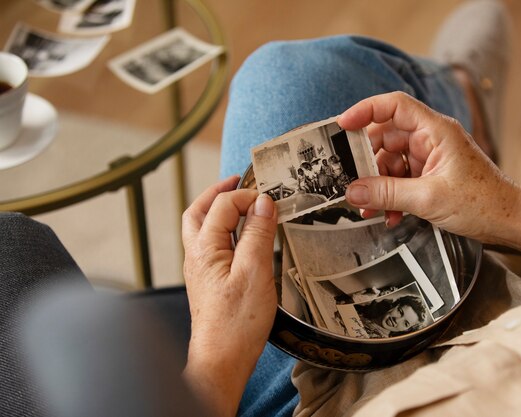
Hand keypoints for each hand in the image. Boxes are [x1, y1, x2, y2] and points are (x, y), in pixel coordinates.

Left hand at [181, 175, 277, 416]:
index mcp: (205, 248)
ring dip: (217, 210)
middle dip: (217, 192)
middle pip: (198, 212)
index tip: (270, 200)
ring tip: (238, 203)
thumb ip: (258, 234)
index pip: (223, 206)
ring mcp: (200, 270)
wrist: (221, 360)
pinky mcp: (208, 282)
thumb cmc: (237, 322)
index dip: (246, 196)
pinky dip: (222, 230)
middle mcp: (196, 256)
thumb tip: (264, 203)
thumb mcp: (256, 272)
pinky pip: (211, 245)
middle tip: (237, 180)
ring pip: (201, 229)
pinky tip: (239, 237)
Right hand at [338, 92, 520, 253]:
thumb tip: (353, 191)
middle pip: (385, 139)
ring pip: (390, 163)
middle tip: (352, 182)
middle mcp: (431, 139)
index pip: (394, 106)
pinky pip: (400, 180)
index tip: (342, 125)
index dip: (366, 111)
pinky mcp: (430, 176)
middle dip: (367, 163)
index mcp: (435, 130)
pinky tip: (389, 215)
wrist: (512, 223)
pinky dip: (390, 196)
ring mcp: (430, 158)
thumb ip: (387, 193)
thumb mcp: (429, 198)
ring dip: (378, 186)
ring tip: (371, 209)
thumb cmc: (485, 202)